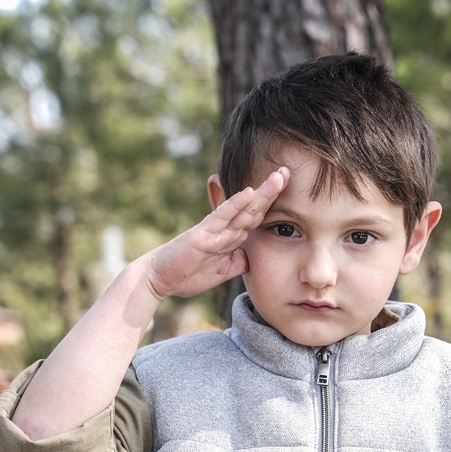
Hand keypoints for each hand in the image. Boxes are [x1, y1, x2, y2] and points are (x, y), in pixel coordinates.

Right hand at [144, 167, 288, 300]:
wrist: (161, 279)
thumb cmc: (188, 274)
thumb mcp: (222, 271)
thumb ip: (237, 262)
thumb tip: (251, 257)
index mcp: (231, 237)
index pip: (256, 217)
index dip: (273, 204)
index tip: (289, 190)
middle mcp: (225, 229)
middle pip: (254, 208)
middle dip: (272, 191)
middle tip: (288, 171)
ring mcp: (214, 229)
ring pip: (243, 209)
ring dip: (261, 193)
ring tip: (278, 176)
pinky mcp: (203, 234)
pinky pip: (222, 217)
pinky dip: (236, 204)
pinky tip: (250, 192)